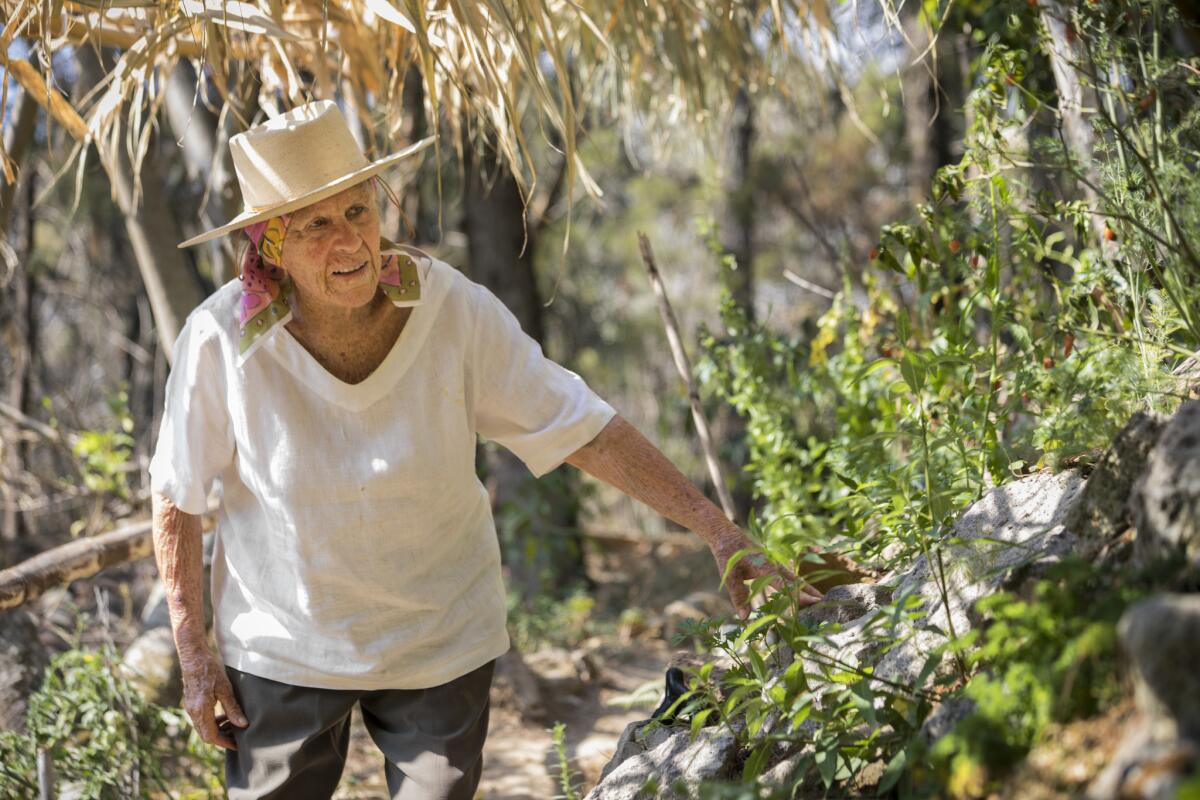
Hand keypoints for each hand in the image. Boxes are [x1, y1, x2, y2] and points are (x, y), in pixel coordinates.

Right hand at [179, 643, 247, 749]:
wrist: (193, 655)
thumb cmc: (210, 669)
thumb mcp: (225, 688)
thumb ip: (233, 708)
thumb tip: (243, 725)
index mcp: (200, 710)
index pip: (211, 736)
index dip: (225, 742)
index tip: (238, 745)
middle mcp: (192, 712)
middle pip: (206, 734)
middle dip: (222, 738)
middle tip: (238, 737)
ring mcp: (190, 707)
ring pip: (203, 727)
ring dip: (217, 729)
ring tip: (234, 725)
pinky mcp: (191, 702)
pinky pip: (201, 718)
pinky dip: (213, 721)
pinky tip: (224, 715)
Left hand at [709, 528, 823, 618]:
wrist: (726, 536)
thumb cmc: (728, 554)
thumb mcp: (729, 575)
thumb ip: (738, 595)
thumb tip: (745, 617)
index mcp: (764, 567)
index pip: (784, 583)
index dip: (798, 594)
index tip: (813, 602)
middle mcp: (773, 565)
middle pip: (795, 580)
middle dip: (809, 591)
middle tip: (824, 602)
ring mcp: (773, 565)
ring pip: (793, 578)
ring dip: (806, 588)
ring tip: (819, 599)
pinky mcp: (771, 566)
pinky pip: (787, 577)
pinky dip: (797, 585)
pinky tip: (803, 592)